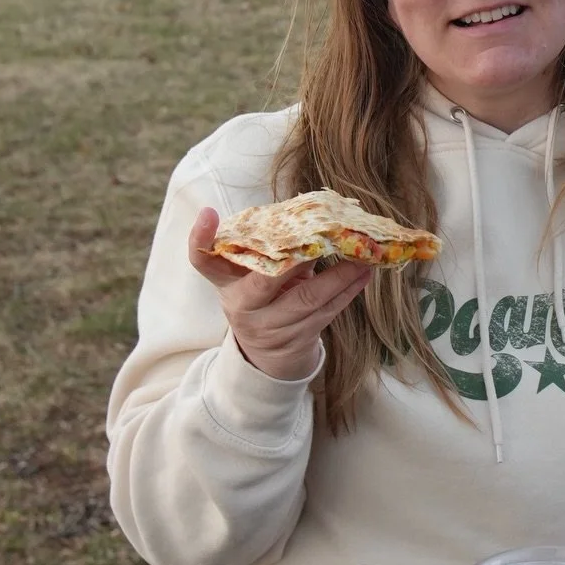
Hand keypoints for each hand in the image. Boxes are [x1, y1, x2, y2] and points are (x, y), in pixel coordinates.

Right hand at [188, 208, 372, 380]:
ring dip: (340, 275)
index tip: (208, 213)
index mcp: (226, 282)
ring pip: (307, 299)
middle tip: (324, 236)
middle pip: (265, 282)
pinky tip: (364, 273)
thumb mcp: (251, 275)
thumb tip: (309, 210)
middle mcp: (243, 305)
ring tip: (363, 254)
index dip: (200, 237)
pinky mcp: (297, 339)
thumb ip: (267, 248)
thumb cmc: (263, 295)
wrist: (267, 354)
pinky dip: (348, 290)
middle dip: (297, 260)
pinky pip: (326, 312)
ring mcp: (269, 326)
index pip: (203, 259)